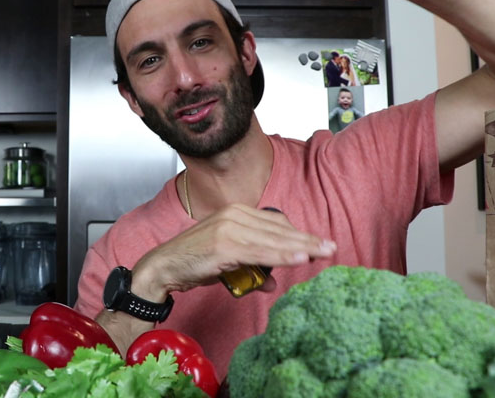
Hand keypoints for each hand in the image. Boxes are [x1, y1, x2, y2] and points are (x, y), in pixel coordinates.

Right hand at [130, 204, 335, 298]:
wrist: (164, 266)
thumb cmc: (193, 261)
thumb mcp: (227, 260)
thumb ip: (251, 264)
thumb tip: (271, 281)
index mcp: (235, 212)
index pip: (276, 222)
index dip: (299, 234)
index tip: (319, 243)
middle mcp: (234, 215)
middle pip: (279, 229)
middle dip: (307, 240)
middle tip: (330, 248)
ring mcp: (229, 228)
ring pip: (274, 240)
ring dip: (300, 248)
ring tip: (322, 253)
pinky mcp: (225, 244)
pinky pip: (260, 252)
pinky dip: (282, 256)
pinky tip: (299, 258)